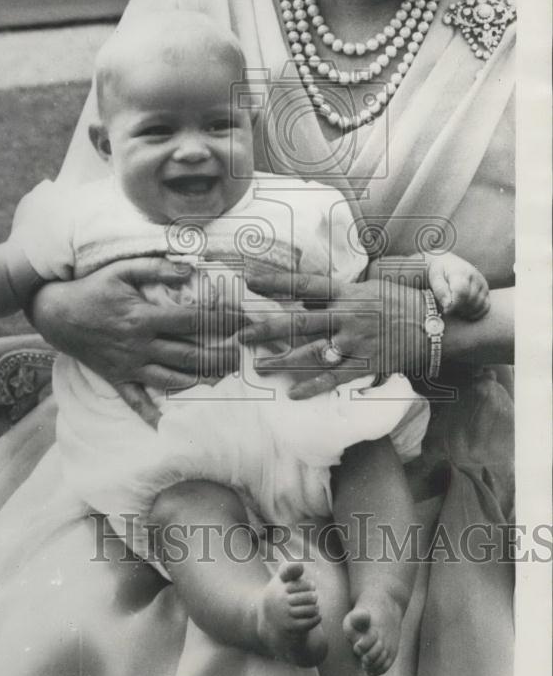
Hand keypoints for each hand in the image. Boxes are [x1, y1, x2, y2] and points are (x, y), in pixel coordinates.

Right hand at [27, 257, 239, 420]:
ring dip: (199, 382)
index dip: (220, 320)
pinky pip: (134, 400)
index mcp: (143, 318)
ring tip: (224, 380)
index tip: (242, 320)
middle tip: (242, 356)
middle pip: (188, 355)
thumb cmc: (93, 288)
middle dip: (219, 356)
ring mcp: (128, 365)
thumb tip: (191, 268)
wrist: (56, 314)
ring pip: (170, 379)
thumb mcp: (122, 269)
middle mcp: (139, 345)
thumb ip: (157, 268)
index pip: (191, 320)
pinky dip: (149, 414)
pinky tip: (165, 427)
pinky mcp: (116, 378)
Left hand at [240, 271, 425, 399]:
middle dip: (267, 330)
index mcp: (346, 293)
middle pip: (299, 323)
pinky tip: (293, 394)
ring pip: (312, 353)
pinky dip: (314, 387)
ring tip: (258, 368)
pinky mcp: (365, 364)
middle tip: (240, 336)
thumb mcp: (365, 288)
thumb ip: (334, 295)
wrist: (434, 325)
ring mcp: (355, 343)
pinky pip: (335, 378)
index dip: (276, 281)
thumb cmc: (397, 302)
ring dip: (282, 362)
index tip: (249, 280)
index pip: (304, 284)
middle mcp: (346, 316)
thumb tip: (303, 300)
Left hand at [427, 253, 489, 319]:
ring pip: (478, 305)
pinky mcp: (486, 291)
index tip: (445, 310)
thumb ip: (440, 290)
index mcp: (461, 271)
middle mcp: (475, 277)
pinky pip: (486, 307)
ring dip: (466, 312)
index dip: (454, 305)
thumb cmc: (440, 272)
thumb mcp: (435, 277)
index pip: (461, 292)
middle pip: (470, 300)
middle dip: (458, 309)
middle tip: (448, 309)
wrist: (449, 264)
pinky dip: (476, 313)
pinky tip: (465, 312)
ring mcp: (482, 284)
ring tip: (455, 309)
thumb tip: (448, 305)